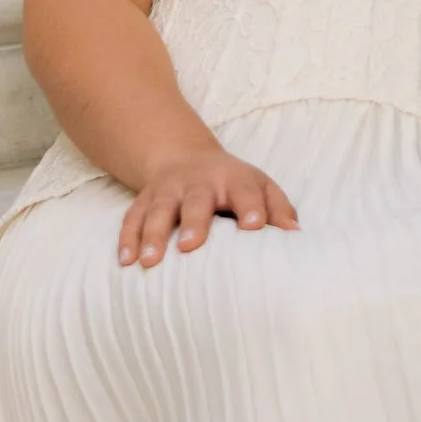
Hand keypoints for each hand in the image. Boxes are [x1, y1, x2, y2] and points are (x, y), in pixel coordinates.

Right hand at [117, 146, 298, 267]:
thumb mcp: (260, 187)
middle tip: (192, 246)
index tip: (255, 227)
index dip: (251, 207)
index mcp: (233, 179)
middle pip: (196, 200)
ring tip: (150, 261)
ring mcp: (167, 191)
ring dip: (153, 235)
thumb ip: (278, 210)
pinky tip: (126, 262)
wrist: (185, 158)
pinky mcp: (144, 201)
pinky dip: (128, 239)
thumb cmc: (232, 184)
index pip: (245, 191)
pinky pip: (132, 219)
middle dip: (194, 222)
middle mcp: (198, 182)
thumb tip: (294, 236)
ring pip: (157, 210)